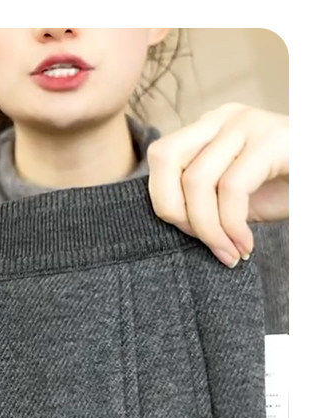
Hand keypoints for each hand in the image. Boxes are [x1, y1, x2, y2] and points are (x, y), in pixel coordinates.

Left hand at [146, 102, 288, 267]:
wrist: (319, 185)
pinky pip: (231, 190)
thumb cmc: (280, 191)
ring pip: (197, 180)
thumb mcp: (228, 198)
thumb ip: (198, 200)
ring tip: (229, 251)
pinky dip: (232, 227)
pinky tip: (245, 245)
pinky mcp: (271, 140)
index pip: (160, 157)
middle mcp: (223, 118)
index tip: (189, 234)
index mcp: (207, 128)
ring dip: (208, 230)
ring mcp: (247, 123)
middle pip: (166, 159)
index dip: (163, 201)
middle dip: (175, 212)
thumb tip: (167, 222)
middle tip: (204, 242)